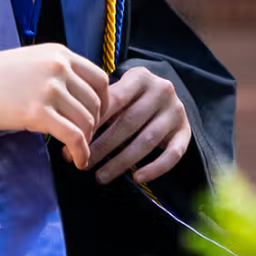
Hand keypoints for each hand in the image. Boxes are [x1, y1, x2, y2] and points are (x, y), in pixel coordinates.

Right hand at [0, 44, 109, 170]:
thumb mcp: (30, 63)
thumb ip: (56, 73)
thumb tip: (79, 98)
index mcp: (59, 53)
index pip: (100, 79)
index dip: (104, 103)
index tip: (96, 119)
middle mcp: (58, 67)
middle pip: (96, 103)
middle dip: (94, 126)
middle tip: (82, 140)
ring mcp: (49, 88)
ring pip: (87, 121)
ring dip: (86, 141)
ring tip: (75, 152)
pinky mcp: (38, 112)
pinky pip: (73, 137)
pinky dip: (80, 152)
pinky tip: (75, 160)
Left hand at [83, 66, 190, 184]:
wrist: (167, 93)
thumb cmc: (134, 95)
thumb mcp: (121, 89)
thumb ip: (102, 106)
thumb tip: (69, 137)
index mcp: (141, 77)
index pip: (115, 100)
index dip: (95, 121)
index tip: (76, 138)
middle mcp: (162, 91)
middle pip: (129, 123)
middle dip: (104, 146)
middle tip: (84, 162)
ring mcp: (176, 112)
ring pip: (147, 141)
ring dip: (122, 162)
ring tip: (101, 176)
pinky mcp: (185, 132)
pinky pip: (172, 154)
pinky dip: (154, 168)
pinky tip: (137, 178)